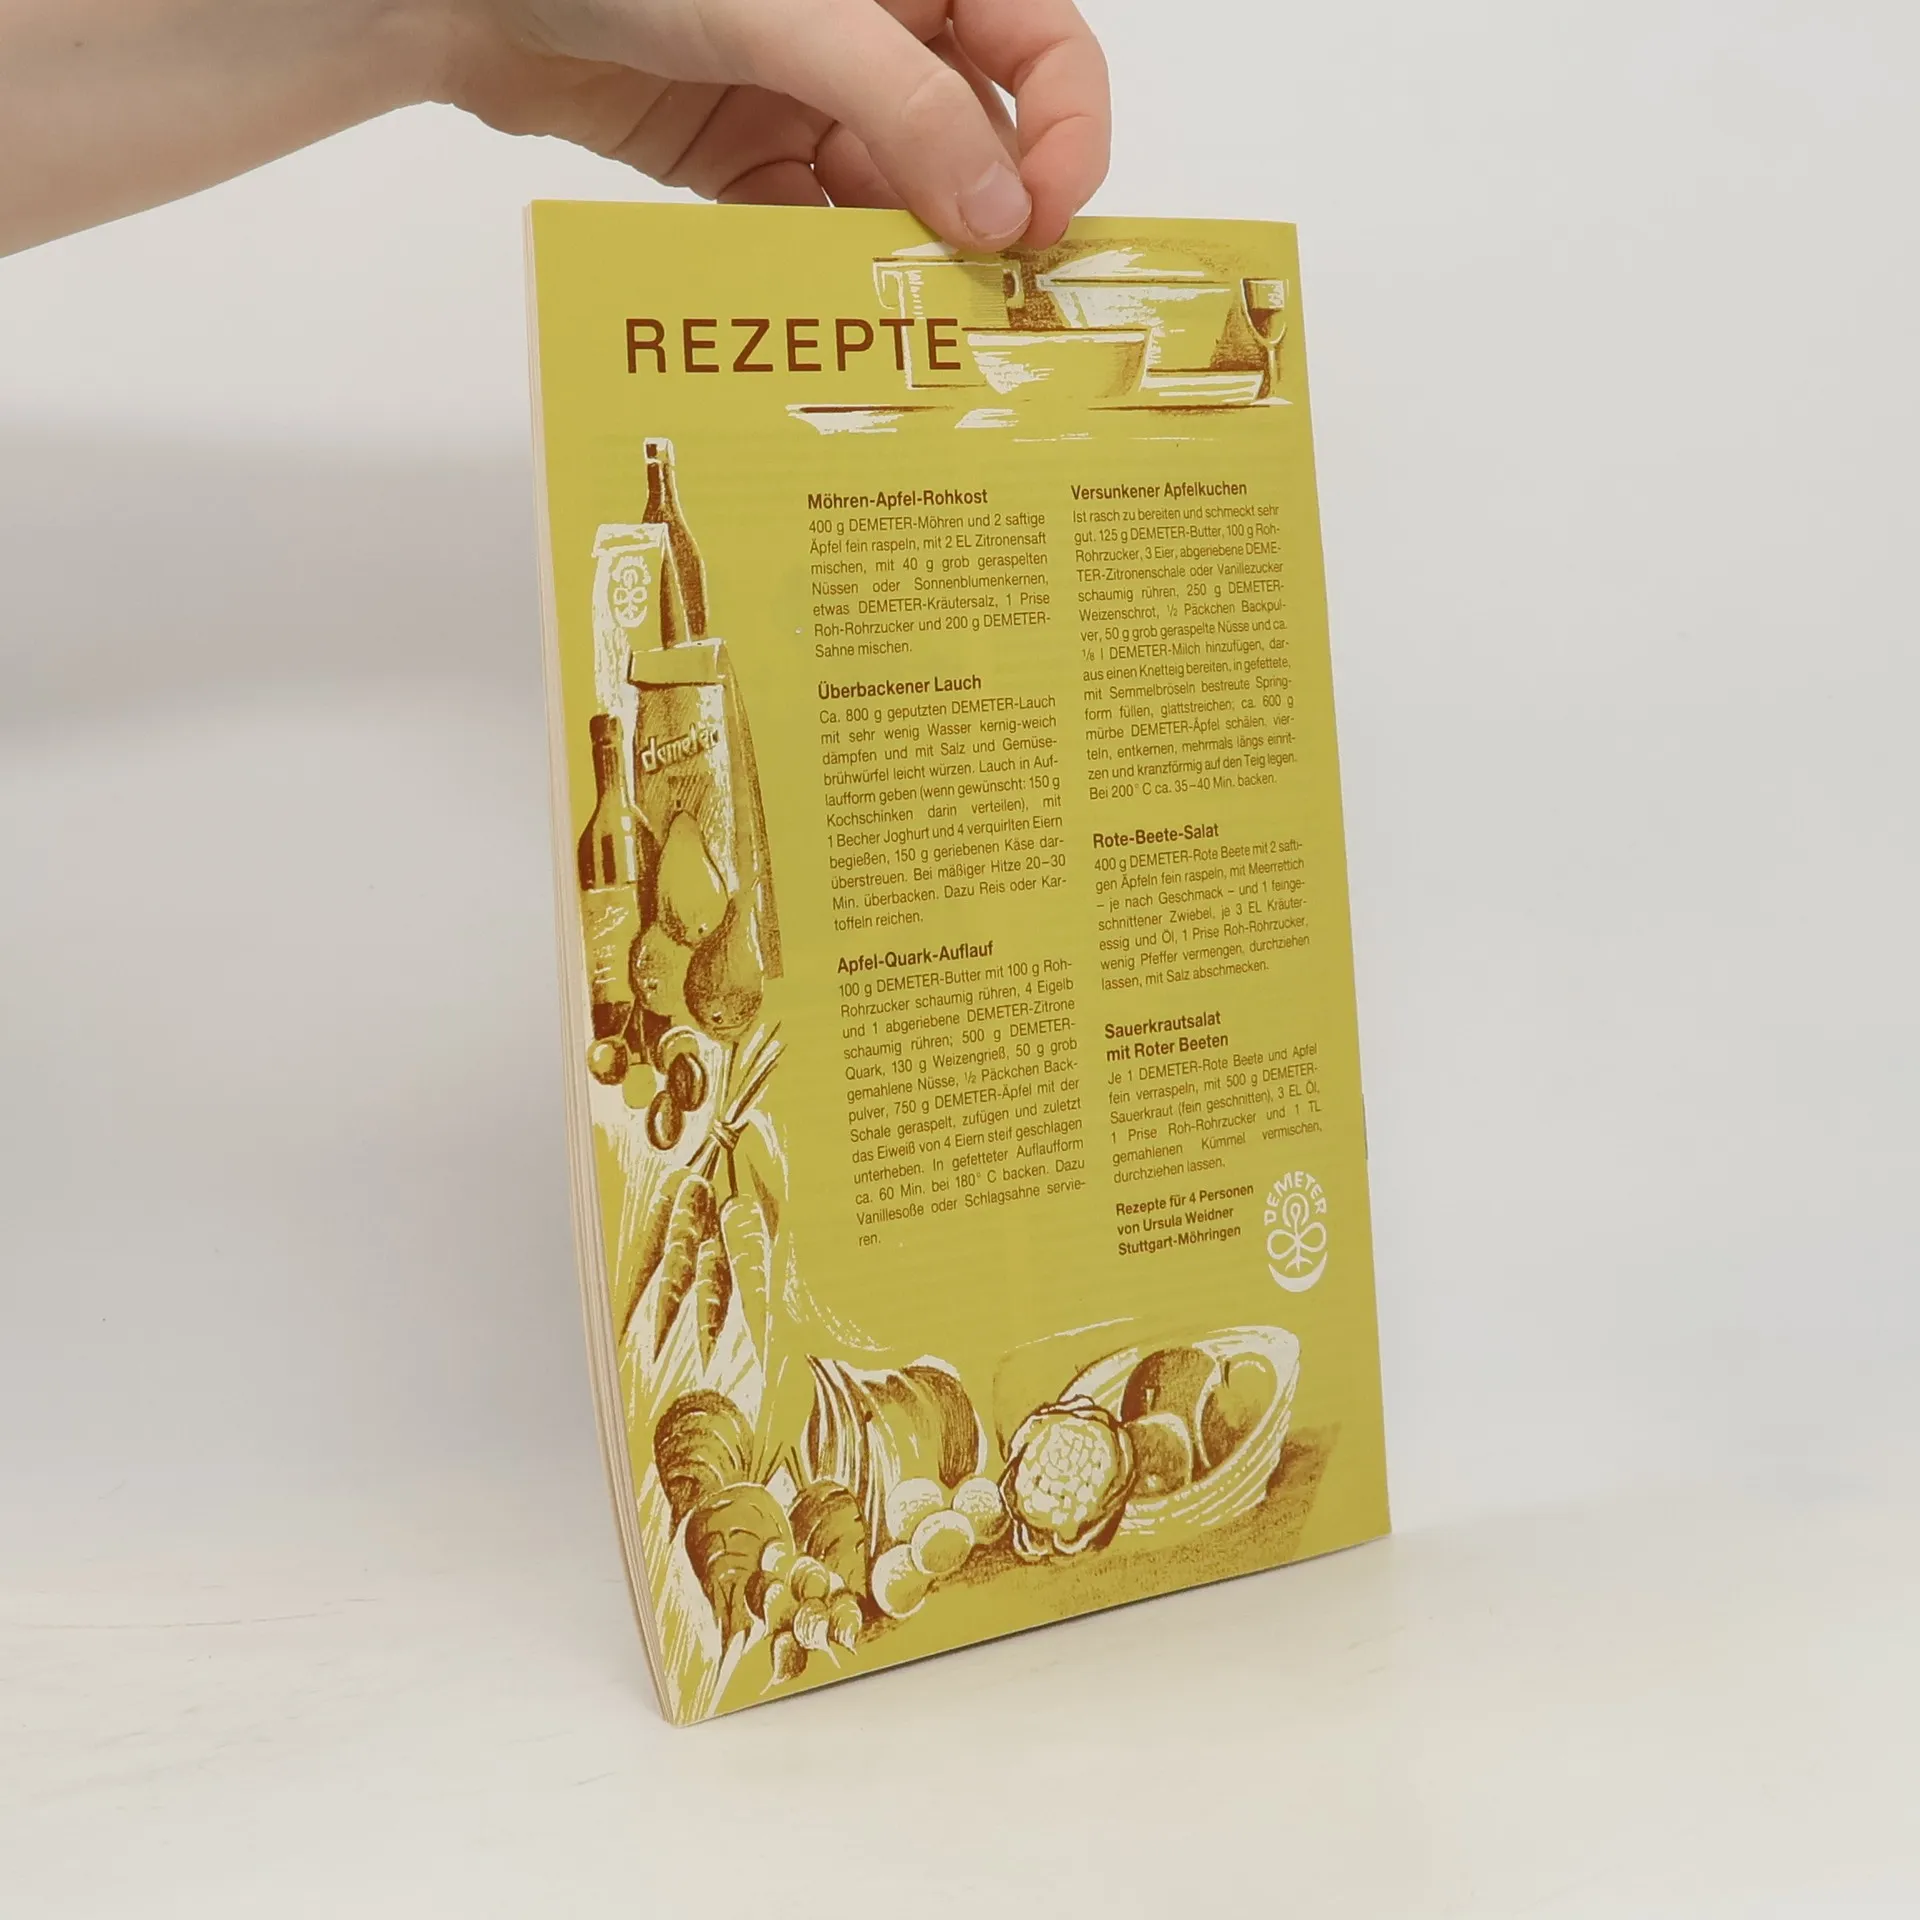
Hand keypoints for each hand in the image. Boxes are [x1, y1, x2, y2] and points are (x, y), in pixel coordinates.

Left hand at [436, 0, 1108, 249]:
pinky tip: (826, 310)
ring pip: (896, 196)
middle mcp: (879, 32)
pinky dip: (820, 268)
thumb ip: (902, 107)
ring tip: (909, 325)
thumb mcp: (791, 15)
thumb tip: (999, 213)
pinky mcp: (751, 160)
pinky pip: (811, 226)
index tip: (1045, 221)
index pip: (1040, 48)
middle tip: (988, 303)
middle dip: (984, 217)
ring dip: (903, 259)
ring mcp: (814, 99)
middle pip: (976, 137)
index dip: (1067, 133)